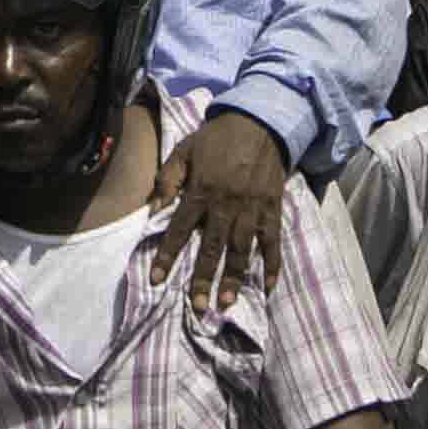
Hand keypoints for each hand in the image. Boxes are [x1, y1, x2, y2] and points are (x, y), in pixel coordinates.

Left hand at [145, 109, 289, 313]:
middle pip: (212, 247)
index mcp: (202, 190)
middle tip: (198, 306)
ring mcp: (253, 208)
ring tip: (227, 303)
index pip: (180, 229)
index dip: (168, 255)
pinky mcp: (273, 209)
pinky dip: (272, 264)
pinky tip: (269, 286)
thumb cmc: (217, 138)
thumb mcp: (184, 149)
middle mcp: (226, 204)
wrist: (260, 121)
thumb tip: (154, 210)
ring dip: (235, 278)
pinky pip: (273, 241)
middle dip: (204, 278)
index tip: (158, 280)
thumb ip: (167, 179)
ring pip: (242, 250)